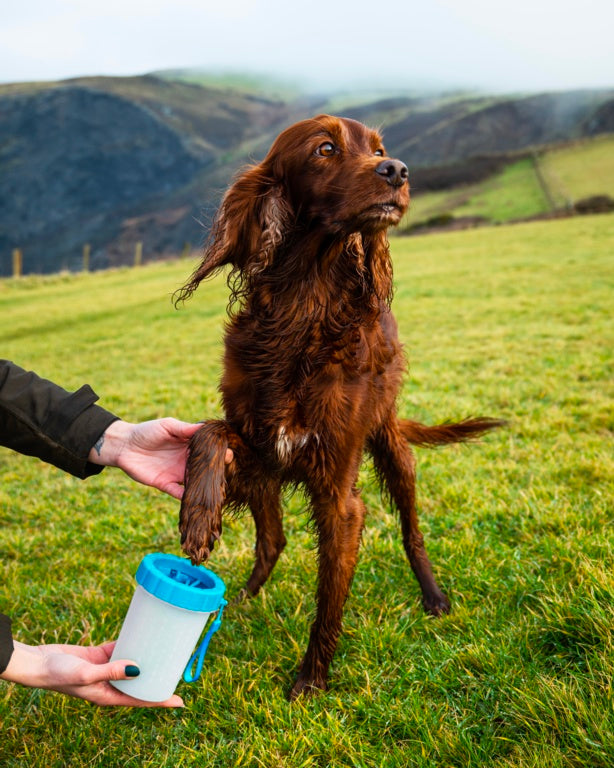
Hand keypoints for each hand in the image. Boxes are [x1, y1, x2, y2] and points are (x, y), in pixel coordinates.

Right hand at [1, 640, 182, 706]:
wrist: (39, 663)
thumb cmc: (59, 674)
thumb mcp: (86, 674)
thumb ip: (111, 671)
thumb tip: (137, 668)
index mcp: (109, 696)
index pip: (141, 701)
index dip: (161, 700)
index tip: (181, 701)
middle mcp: (110, 684)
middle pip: (140, 682)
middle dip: (158, 677)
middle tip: (179, 667)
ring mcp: (105, 669)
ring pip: (133, 663)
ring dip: (147, 657)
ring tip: (166, 649)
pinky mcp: (99, 655)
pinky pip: (121, 647)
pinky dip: (132, 641)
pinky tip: (144, 633)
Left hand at [88, 419, 232, 498]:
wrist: (124, 445)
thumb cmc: (147, 431)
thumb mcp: (167, 426)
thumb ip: (184, 428)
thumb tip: (204, 428)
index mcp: (188, 446)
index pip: (207, 451)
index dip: (218, 452)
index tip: (229, 453)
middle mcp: (185, 461)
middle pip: (204, 468)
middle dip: (216, 470)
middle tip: (227, 469)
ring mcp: (176, 473)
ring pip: (194, 482)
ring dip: (203, 485)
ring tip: (216, 488)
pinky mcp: (164, 484)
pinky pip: (177, 492)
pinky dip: (186, 497)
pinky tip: (195, 499)